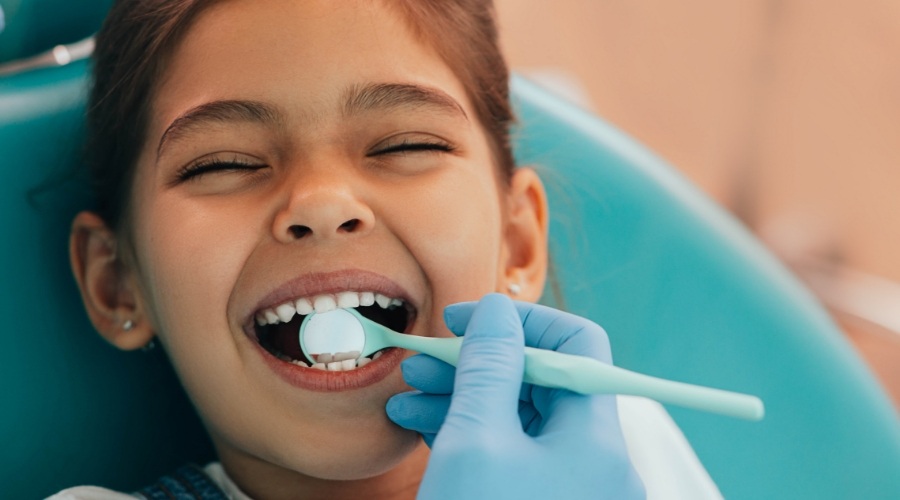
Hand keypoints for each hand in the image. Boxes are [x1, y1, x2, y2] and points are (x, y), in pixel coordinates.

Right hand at [386, 293, 644, 498]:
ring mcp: (569, 491)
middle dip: (478, 363)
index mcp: (595, 439)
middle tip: (421, 360)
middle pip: (542, 384)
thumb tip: (499, 312)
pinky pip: (511, 458)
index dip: (519, 322)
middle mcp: (594, 463)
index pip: (577, 346)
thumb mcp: (476, 445)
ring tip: (406, 395)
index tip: (462, 321)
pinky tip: (421, 428)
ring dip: (463, 399)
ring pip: (519, 421)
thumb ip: (489, 370)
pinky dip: (469, 436)